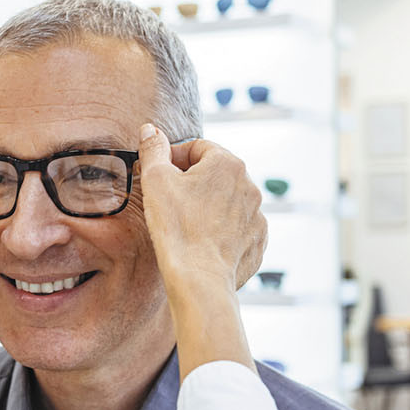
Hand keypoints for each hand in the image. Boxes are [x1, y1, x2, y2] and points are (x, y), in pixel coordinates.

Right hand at [138, 127, 266, 293]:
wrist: (199, 278)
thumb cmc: (176, 227)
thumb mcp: (155, 180)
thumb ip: (153, 149)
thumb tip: (150, 130)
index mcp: (228, 163)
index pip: (198, 148)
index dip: (173, 158)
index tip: (158, 175)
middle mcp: (250, 185)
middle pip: (215, 174)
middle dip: (192, 182)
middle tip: (168, 201)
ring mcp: (257, 215)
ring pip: (227, 201)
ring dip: (208, 206)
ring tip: (185, 224)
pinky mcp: (258, 241)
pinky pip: (238, 228)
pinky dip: (222, 231)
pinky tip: (201, 242)